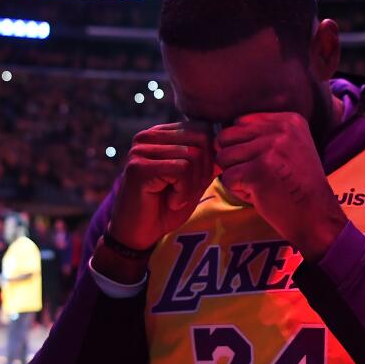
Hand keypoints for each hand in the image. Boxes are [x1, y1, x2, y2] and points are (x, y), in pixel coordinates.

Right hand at [108, 122, 215, 250]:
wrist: (138, 235)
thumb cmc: (165, 208)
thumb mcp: (194, 181)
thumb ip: (207, 161)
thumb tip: (225, 145)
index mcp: (160, 134)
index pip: (202, 128)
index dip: (209, 157)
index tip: (196, 181)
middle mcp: (148, 136)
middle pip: (201, 139)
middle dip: (204, 170)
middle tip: (187, 192)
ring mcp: (141, 150)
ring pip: (192, 155)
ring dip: (192, 185)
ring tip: (176, 198)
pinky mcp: (139, 167)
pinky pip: (181, 170)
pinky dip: (183, 192)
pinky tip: (171, 202)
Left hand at [216, 112, 346, 261]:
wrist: (317, 216)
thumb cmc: (299, 186)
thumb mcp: (291, 147)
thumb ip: (263, 135)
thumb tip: (218, 138)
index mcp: (289, 120)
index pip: (240, 122)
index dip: (242, 145)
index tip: (264, 162)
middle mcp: (280, 130)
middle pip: (227, 136)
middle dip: (233, 158)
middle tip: (255, 175)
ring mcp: (269, 149)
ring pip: (223, 157)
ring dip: (235, 175)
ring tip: (258, 185)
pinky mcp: (257, 171)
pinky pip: (226, 178)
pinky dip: (238, 191)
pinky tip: (259, 195)